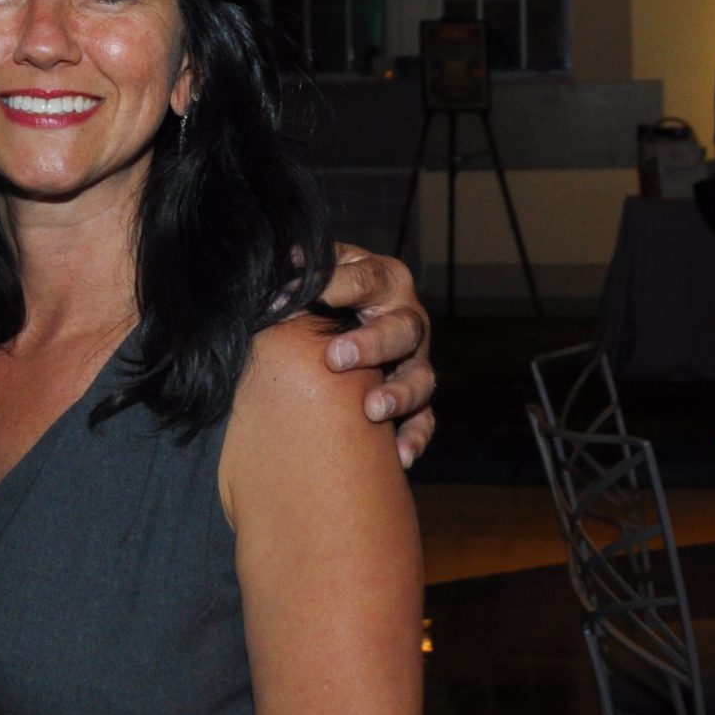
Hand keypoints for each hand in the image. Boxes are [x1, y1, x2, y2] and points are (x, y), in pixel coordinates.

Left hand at [313, 243, 435, 468]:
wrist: (344, 321)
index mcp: (385, 280)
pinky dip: (415, 437)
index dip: (333, 287)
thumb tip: (288, 257)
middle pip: (402, 329)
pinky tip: (400, 457)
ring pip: (421, 377)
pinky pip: (425, 420)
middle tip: (335, 358)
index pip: (366, 278)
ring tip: (372, 410)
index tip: (294, 299)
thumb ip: (306, 266)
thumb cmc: (327, 292)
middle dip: (370, 344)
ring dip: (399, 394)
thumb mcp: (320, 270)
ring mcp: (416, 360)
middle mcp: (408, 319)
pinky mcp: (418, 399)